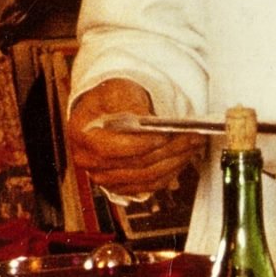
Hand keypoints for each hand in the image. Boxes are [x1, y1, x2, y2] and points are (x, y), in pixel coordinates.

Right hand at [64, 78, 201, 196]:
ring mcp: (104, 177)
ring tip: (194, 145)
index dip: (139, 144)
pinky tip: (184, 157)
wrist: (107, 112)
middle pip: (134, 165)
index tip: (164, 135)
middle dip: (167, 151)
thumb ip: (126, 102)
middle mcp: (89, 162)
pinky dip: (170, 172)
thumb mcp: (116, 90)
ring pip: (146, 177)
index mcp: (81, 135)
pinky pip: (150, 185)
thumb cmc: (110, 100)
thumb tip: (143, 118)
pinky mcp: (122, 186)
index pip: (111, 149)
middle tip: (192, 137)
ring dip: (174, 162)